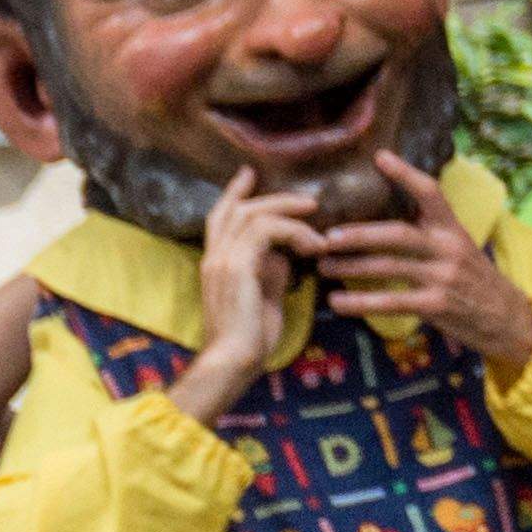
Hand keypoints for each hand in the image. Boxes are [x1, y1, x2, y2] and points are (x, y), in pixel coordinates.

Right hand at [173, 187, 321, 424]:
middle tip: (309, 201)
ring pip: (252, 215)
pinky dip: (294, 233)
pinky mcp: (236, 267)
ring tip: (318, 227)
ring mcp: (221, 260)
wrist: (234, 359)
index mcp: (216, 262)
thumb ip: (270, 269)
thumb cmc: (252, 336)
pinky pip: (265, 231)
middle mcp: (214, 256)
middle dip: (274, 198)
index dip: (234, 193)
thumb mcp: (265, 294)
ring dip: (290, 215)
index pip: (219, 217)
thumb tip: (284, 253)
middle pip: (236, 209)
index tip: (249, 172)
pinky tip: (313, 247)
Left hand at [316, 155, 531, 370]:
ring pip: (389, 267)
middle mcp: (449, 248)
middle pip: (398, 234)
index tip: (380, 157)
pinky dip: (360, 303)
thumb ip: (430, 236)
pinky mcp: (437, 305)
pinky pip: (391, 302)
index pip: (431, 193)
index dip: (406, 174)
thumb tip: (382, 224)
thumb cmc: (474, 281)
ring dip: (351, 267)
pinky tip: (337, 303)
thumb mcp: (460, 250)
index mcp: (454, 230)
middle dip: (359, 234)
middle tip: (327, 237)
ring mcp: (444, 277)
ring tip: (324, 267)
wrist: (508, 319)